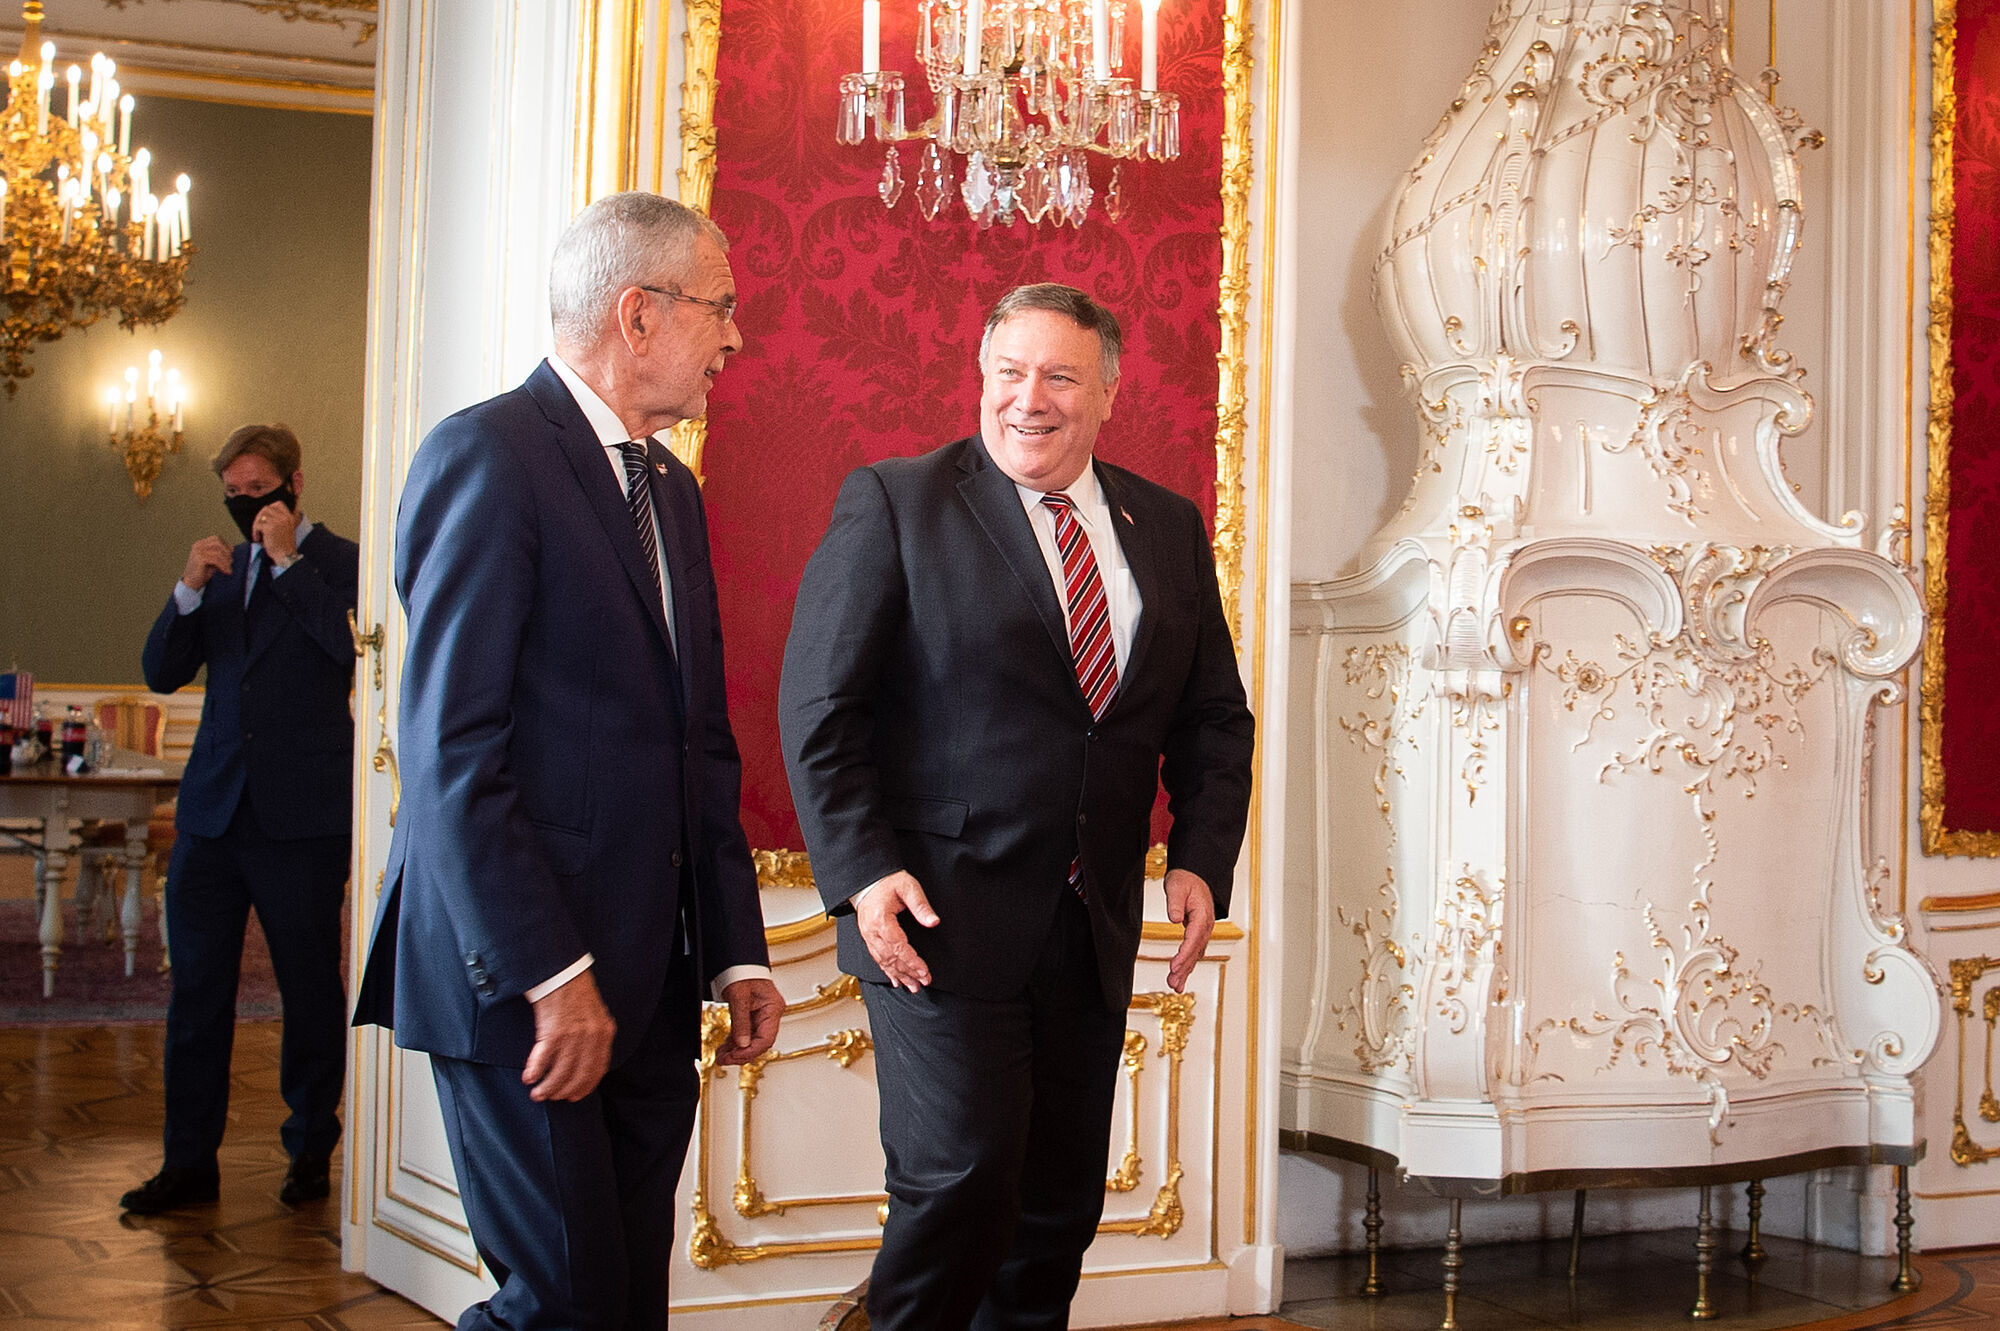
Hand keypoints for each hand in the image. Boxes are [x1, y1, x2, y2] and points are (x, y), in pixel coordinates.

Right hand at [181, 536, 232, 590]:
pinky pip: (216, 560)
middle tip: (231, 562)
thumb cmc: (203, 572)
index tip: (231, 554)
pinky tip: (226, 572)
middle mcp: (198, 546)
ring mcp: (198, 552)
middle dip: (227, 552)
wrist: (191, 583)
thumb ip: (220, 554)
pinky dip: (223, 566)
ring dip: (226, 562)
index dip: (226, 545)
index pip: (216, 538)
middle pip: (218, 543)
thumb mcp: (213, 560)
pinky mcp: (199, 559)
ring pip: (218, 552)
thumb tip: (232, 548)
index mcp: (200, 544)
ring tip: (228, 570)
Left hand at [253, 501, 300, 563]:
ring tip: (258, 534)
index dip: (270, 508)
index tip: (265, 517)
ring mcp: (277, 521)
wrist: (285, 555)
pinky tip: (258, 539)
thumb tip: (263, 513)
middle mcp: (284, 517)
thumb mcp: (284, 528)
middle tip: (258, 527)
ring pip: (261, 516)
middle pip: (266, 508)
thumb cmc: (282, 544)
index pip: (278, 504)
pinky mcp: (270, 527)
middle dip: (260, 517)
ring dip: (256, 525)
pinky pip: (257, 525)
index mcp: (289, 517)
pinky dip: (255, 532)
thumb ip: (278, 519)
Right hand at [523, 969, 615, 1100]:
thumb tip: (585, 1059)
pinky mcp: (554, 1031)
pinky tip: (529, 1078)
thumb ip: (595, 1035)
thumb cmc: (575, 991)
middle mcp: (592, 1036)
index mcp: (605, 1032)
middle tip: (551, 1097)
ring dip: (547, 1087)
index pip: (598, 1069)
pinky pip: (543, 1060)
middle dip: (564, 1091)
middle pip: (579, 1075)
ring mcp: (574, 1035)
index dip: (585, 1086)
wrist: (561, 971)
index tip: (574, 1096)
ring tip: (537, 1093)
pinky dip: (535, 1072)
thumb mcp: (595, 1013)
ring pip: (560, 1073)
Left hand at [718, 977, 783, 1065]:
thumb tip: (742, 1045)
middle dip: (741, 1053)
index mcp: (773, 1008)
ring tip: (721, 1057)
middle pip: (759, 1042)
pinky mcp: (751, 1017)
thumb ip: (741, 1022)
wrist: (737, 961)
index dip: (751, 1050)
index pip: (766, 1038)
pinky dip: (734, 1043)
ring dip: (736, 1050)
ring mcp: (761, 1016)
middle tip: (724, 1060)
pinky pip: (744, 1035)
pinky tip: (724, 1049)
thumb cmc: (741, 972)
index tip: (735, 1056)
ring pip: (751, 1041)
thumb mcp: (739, 996)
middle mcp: (769, 1014)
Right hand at [855, 870, 939, 991]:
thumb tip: (933, 922)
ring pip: (883, 961)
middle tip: (923, 982)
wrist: (867, 880)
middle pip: (891, 958)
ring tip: (912, 986)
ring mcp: (868, 935)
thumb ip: (921, 905)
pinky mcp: (868, 937)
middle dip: (908, 972)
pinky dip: (887, 971)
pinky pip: (877, 958)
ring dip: (899, 975)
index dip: (912, 962)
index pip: (898, 947)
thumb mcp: (908, 887)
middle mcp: (872, 931)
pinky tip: (895, 980)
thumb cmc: (887, 881)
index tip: (924, 971)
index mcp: (881, 919)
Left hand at [1163, 868, 1215, 993]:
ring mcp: (1203, 931)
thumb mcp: (1176, 887)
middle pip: (1195, 951)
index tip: (1174, 966)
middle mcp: (1205, 926)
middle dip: (1184, 969)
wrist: (1195, 875)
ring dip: (1185, 971)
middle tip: (1173, 983)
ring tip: (1174, 986)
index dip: (1184, 954)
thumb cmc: (1186, 880)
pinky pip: (1193, 952)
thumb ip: (1174, 902)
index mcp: (1202, 915)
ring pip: (1195, 955)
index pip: (1193, 939)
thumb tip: (1174, 918)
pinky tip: (1179, 977)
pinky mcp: (1197, 934)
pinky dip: (1187, 966)